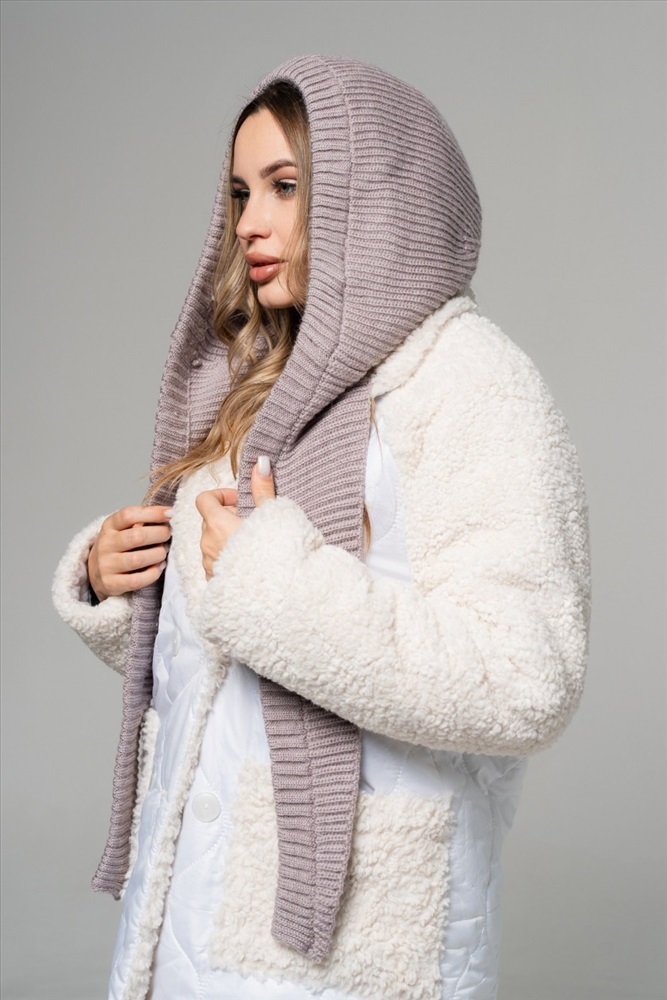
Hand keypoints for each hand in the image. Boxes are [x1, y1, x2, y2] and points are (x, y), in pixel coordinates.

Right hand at [87, 505, 172, 601]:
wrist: (95, 572)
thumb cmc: (118, 546)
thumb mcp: (122, 529)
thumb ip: (140, 522)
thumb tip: (168, 514)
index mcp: (109, 526)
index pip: (129, 515)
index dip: (152, 513)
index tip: (170, 513)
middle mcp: (105, 544)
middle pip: (136, 537)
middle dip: (159, 534)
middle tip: (168, 534)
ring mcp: (106, 565)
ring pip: (137, 560)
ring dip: (157, 554)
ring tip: (163, 552)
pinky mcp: (111, 583)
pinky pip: (136, 580)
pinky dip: (152, 573)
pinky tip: (159, 567)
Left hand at [196, 456, 275, 579]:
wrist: (274, 597)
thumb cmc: (273, 555)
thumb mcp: (271, 516)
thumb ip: (263, 489)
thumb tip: (260, 461)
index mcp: (217, 524)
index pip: (204, 499)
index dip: (222, 496)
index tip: (241, 503)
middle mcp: (207, 543)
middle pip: (209, 520)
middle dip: (228, 518)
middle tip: (253, 524)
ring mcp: (208, 564)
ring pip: (212, 542)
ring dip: (227, 538)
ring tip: (254, 545)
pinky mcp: (214, 582)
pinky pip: (215, 563)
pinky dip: (227, 558)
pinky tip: (249, 564)